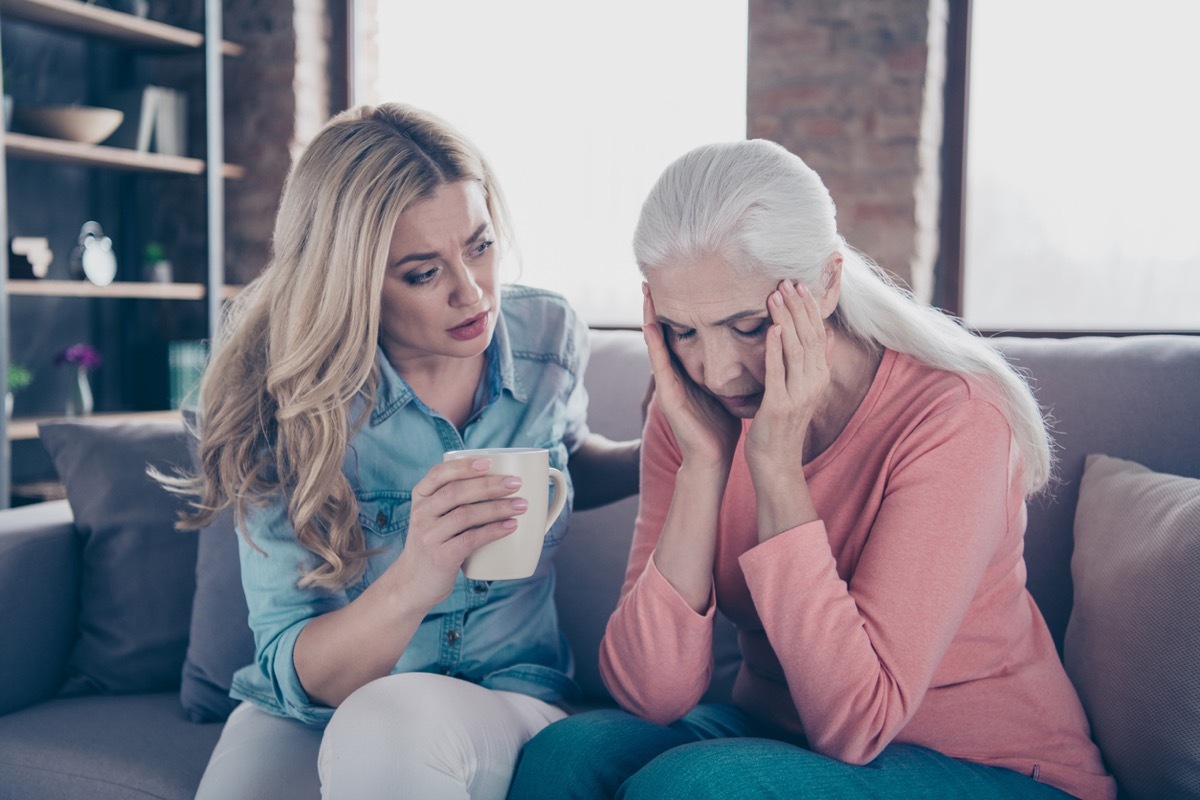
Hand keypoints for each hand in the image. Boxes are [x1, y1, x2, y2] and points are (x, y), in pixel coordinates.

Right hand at [390, 458, 525, 608]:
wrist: (413, 582)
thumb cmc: (435, 542)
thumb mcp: (435, 516)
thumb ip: (455, 498)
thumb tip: (501, 479)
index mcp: (420, 497)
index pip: (439, 474)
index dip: (464, 466)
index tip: (490, 462)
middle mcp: (421, 514)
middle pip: (456, 492)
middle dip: (489, 485)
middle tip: (516, 483)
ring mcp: (429, 536)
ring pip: (465, 515)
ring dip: (497, 508)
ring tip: (521, 505)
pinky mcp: (441, 557)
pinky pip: (470, 539)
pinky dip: (493, 531)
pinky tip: (511, 526)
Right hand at [641, 283, 740, 469]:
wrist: (713, 458)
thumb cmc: (721, 425)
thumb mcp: (729, 388)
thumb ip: (732, 368)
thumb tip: (757, 345)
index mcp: (690, 371)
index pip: (682, 334)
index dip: (678, 310)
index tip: (679, 283)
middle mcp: (676, 373)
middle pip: (664, 333)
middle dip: (657, 307)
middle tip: (651, 278)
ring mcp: (668, 384)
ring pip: (657, 344)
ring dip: (649, 318)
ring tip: (646, 293)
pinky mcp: (668, 396)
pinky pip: (659, 365)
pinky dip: (654, 344)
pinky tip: (649, 326)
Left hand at [745, 281, 833, 480]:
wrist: (776, 463)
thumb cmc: (783, 425)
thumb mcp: (804, 390)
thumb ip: (818, 362)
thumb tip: (828, 334)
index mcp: (819, 378)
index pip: (818, 335)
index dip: (809, 308)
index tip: (799, 285)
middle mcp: (813, 384)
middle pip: (809, 337)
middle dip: (798, 307)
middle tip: (786, 281)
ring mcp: (798, 395)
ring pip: (796, 350)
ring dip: (786, 320)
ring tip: (775, 296)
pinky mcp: (778, 406)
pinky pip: (778, 372)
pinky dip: (775, 349)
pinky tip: (771, 329)